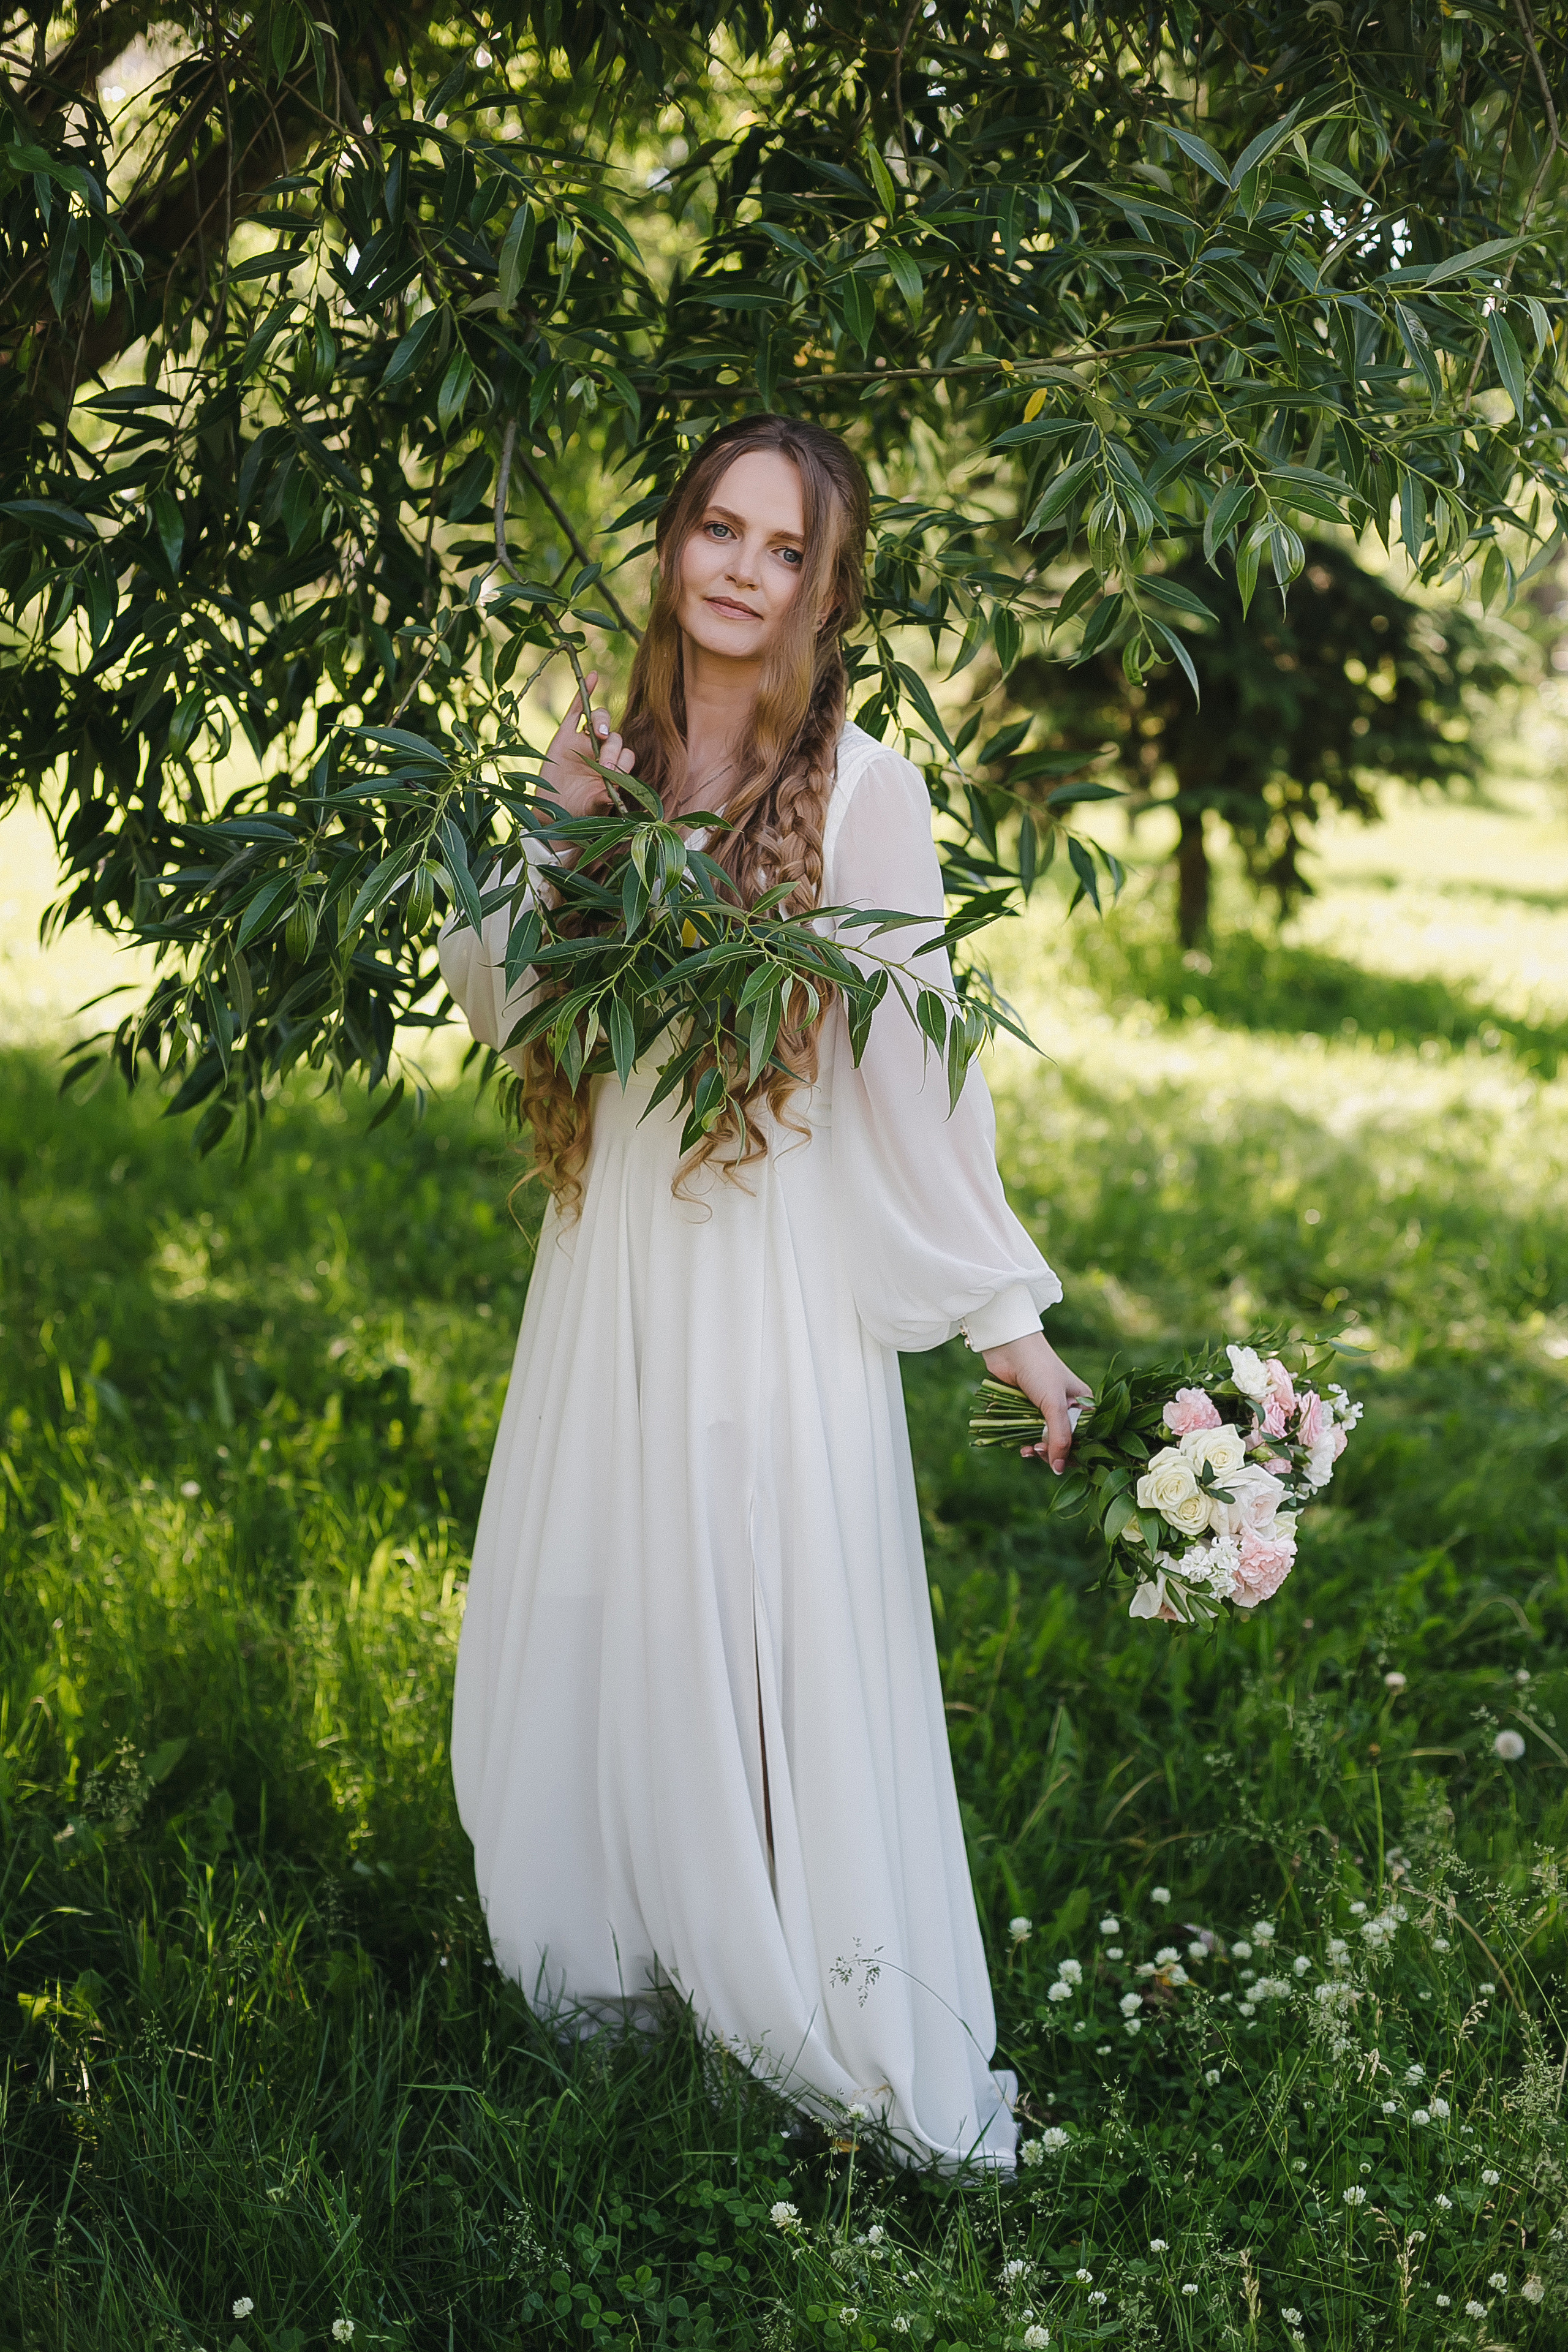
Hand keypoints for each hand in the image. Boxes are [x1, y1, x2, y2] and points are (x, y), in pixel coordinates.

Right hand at [539, 671, 636, 817]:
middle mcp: (601, 753)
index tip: (611, 777)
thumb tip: (614, 793)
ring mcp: (583, 742)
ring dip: (601, 724)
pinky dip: (584, 693)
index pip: (626, 755)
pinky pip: (576, 710)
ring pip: (598, 721)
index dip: (622, 762)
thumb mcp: (592, 808)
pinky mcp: (564, 736)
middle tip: (604, 768)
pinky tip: (593, 677)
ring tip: (597, 734)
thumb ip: (603, 799)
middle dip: (611, 750)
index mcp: (614, 769)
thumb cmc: (577, 813)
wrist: (551, 815)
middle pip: (614, 737)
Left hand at [981, 1330, 1092, 1475]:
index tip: (1062, 1462)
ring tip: (1029, 1450)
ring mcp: (1046, 1411)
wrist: (1009, 1348)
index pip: (1087, 1438)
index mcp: (1083, 1404)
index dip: (1077, 1453)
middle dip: (1054, 1453)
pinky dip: (1026, 1443)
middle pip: (1066, 1443)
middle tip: (1040, 1452)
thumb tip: (1059, 1469)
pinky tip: (1022, 1447)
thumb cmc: (1039, 1370)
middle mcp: (1068, 1409)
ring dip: (1038, 1451)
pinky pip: (1030, 1435)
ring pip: (1047, 1442)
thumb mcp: (1055, 1405)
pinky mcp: (1027, 1411)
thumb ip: (1059, 1438)